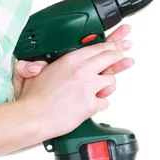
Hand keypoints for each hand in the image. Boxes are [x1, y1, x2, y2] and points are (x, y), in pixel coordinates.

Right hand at [12, 24, 133, 100]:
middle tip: (126, 59)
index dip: (114, 44)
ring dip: (107, 85)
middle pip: (110, 58)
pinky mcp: (90, 104)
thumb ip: (47, 62)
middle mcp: (81, 70)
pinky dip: (100, 103)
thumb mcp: (38, 70)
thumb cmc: (34, 97)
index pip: (98, 47)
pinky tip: (91, 104)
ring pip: (111, 80)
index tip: (123, 42)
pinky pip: (105, 102)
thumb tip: (50, 62)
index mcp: (70, 60)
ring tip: (98, 89)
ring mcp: (88, 87)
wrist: (33, 116)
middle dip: (119, 58)